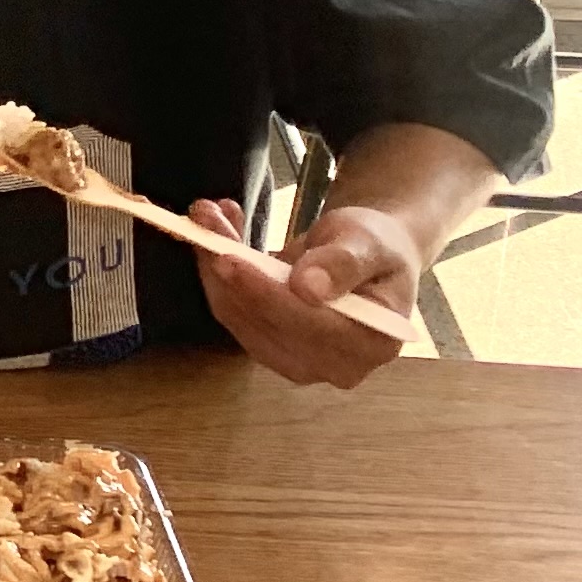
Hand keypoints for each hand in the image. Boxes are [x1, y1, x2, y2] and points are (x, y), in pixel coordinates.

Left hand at [193, 198, 417, 386]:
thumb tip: (309, 289)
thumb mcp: (369, 243)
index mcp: (372, 345)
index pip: (308, 326)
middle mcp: (335, 366)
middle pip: (265, 324)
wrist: (363, 254)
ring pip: (238, 317)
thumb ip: (344, 264)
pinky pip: (231, 311)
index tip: (229, 257)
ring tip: (207, 216)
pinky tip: (215, 234)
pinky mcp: (269, 346)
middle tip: (205, 218)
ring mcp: (298, 361)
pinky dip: (215, 272)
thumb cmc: (375, 247)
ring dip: (214, 266)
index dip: (265, 294)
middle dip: (229, 271)